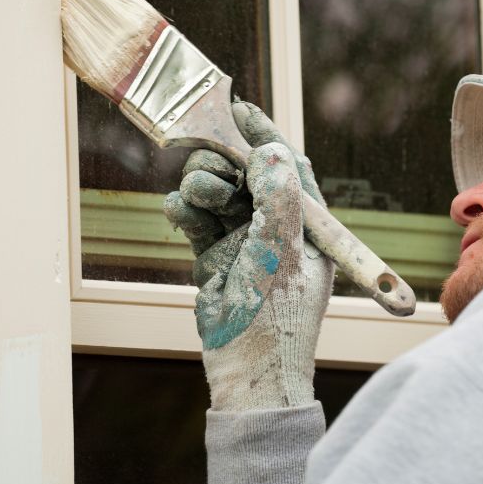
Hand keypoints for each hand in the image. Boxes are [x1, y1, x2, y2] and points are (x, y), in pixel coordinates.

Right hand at [164, 101, 333, 411]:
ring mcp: (242, 241)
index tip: (240, 110)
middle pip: (243, 174)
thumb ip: (277, 198)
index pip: (287, 167)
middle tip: (207, 169)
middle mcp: (275, 227)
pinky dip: (183, 210)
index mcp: (306, 225)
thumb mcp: (282, 254)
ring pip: (215, 193)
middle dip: (222, 165)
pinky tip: (177, 211)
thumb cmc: (276, 319)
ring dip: (200, 187)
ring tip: (192, 199)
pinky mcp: (212, 255)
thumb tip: (269, 150)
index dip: (265, 136)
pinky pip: (195, 219)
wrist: (247, 373)